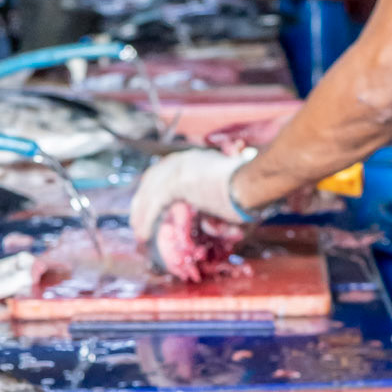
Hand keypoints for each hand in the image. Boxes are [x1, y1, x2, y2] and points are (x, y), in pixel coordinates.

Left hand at [129, 147, 247, 246]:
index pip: (167, 170)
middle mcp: (184, 159)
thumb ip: (216, 204)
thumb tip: (213, 223)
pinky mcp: (178, 182)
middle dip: (143, 200)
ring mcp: (180, 169)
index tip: (150, 201)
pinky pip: (155, 203)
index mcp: (196, 158)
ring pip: (151, 192)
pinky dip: (147, 219)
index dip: (155, 187)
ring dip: (141, 213)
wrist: (253, 182)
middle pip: (153, 179)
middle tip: (137, 218)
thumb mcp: (230, 192)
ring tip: (138, 231)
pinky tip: (142, 233)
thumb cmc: (250, 189)